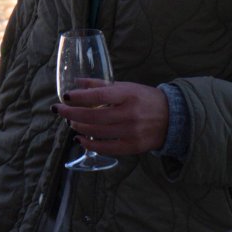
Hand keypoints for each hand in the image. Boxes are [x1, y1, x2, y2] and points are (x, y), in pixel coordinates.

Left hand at [52, 79, 168, 155]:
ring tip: (70, 122)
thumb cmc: (143, 98)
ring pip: (99, 132)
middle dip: (72, 113)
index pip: (99, 96)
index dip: (80, 97)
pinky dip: (91, 145)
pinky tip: (80, 140)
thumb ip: (100, 84)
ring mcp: (132, 132)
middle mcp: (130, 114)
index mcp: (127, 95)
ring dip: (79, 127)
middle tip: (58, 110)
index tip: (65, 96)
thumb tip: (76, 83)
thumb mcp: (124, 86)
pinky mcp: (134, 147)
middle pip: (95, 116)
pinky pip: (108, 148)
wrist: (172, 117)